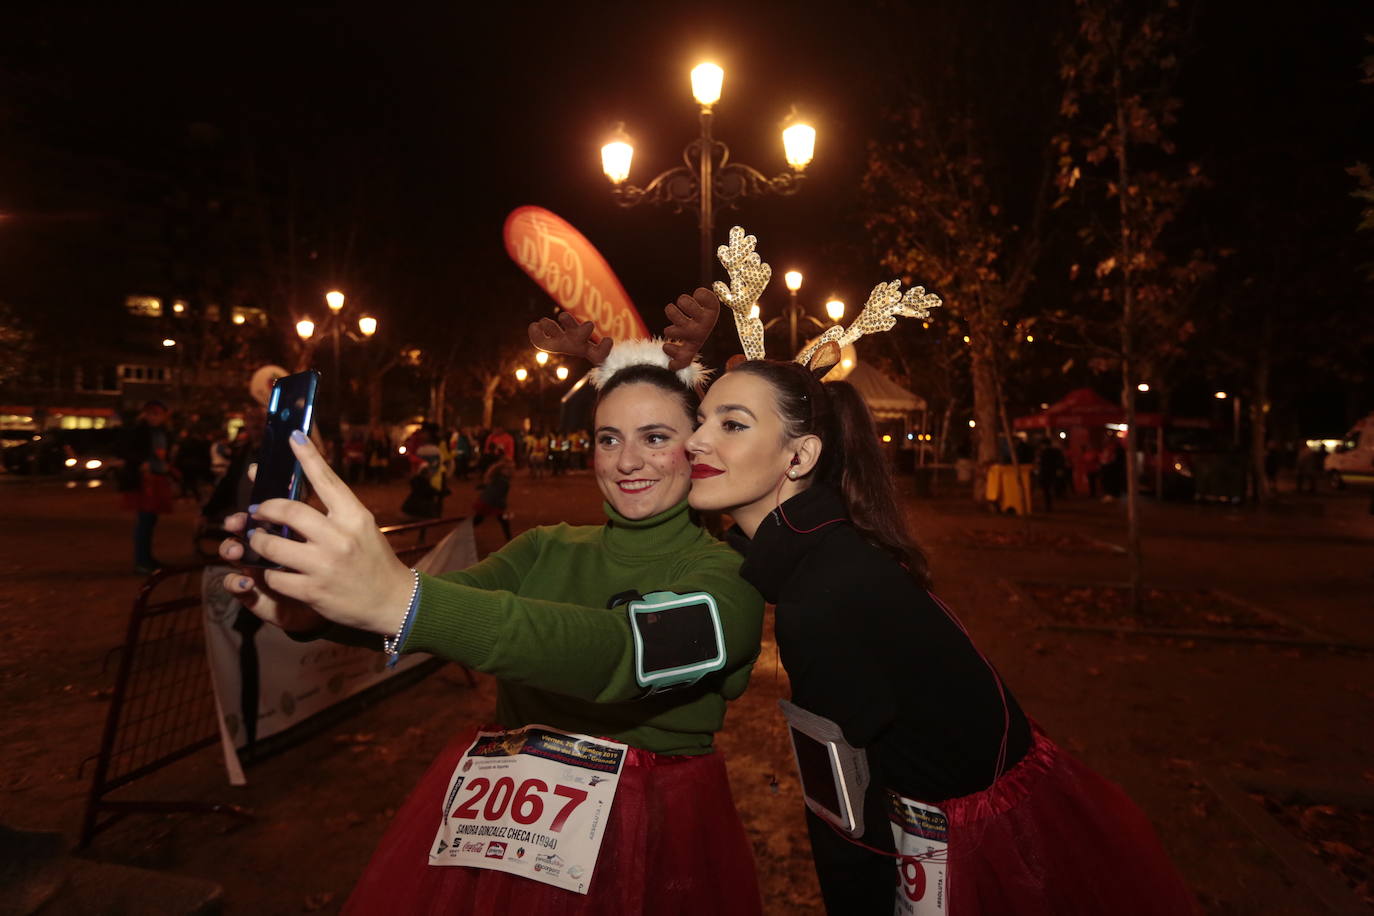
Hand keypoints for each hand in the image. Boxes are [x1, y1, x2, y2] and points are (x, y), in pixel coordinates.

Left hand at [219, 432, 414, 634]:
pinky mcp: (313, 591)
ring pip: (271, 545)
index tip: (292, 436)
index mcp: (355, 516)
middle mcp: (340, 537)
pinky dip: (268, 572)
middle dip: (265, 508)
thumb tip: (297, 493)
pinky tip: (275, 571)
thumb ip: (334, 512)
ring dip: (258, 541)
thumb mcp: (362, 528)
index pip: (327, 479)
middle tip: (257, 511)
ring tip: (258, 541)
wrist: (393, 601)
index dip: (308, 455)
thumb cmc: (373, 560)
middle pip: (288, 510)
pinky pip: (274, 576)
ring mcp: (324, 565)